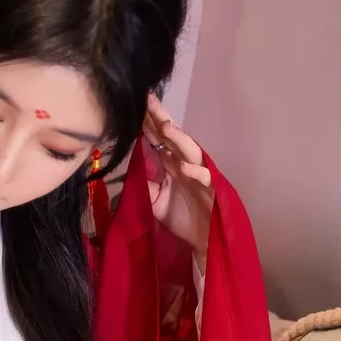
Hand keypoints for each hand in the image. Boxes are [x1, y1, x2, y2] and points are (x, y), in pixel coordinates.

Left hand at [142, 94, 213, 269]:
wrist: (202, 241)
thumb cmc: (182, 219)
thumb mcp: (154, 201)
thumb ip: (143, 185)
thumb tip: (128, 171)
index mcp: (172, 165)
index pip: (157, 139)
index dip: (146, 123)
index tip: (133, 105)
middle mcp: (185, 164)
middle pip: (172, 137)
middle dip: (160, 118)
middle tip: (148, 99)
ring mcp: (200, 175)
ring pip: (190, 151)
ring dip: (179, 138)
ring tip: (165, 126)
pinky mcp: (212, 190)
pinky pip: (205, 177)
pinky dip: (195, 171)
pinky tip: (184, 166)